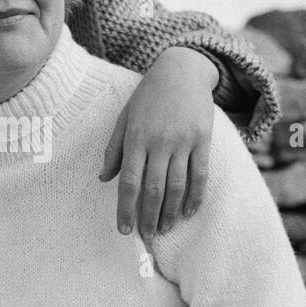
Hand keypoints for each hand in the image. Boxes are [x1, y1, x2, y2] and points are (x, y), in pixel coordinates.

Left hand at [100, 47, 215, 238]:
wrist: (181, 69)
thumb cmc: (148, 96)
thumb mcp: (125, 118)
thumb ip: (114, 149)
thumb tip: (103, 179)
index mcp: (136, 138)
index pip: (129, 182)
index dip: (126, 209)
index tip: (124, 230)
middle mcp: (160, 142)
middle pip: (154, 189)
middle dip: (149, 217)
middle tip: (146, 237)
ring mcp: (183, 142)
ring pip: (177, 186)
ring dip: (171, 212)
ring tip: (165, 229)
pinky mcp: (203, 140)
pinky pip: (200, 175)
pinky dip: (195, 197)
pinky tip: (189, 213)